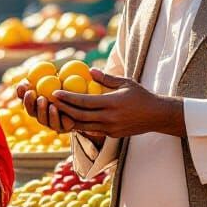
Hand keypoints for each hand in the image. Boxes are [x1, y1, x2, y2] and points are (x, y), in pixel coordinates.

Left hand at [21, 70, 185, 139]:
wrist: (156, 116)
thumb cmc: (141, 95)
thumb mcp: (125, 82)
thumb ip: (106, 78)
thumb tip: (90, 71)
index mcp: (112, 104)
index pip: (84, 102)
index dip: (68, 98)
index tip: (55, 92)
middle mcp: (109, 119)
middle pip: (80, 116)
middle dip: (63, 109)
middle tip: (50, 102)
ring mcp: (110, 129)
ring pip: (83, 126)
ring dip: (68, 119)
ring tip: (56, 111)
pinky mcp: (111, 135)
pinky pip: (91, 130)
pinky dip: (79, 125)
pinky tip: (70, 118)